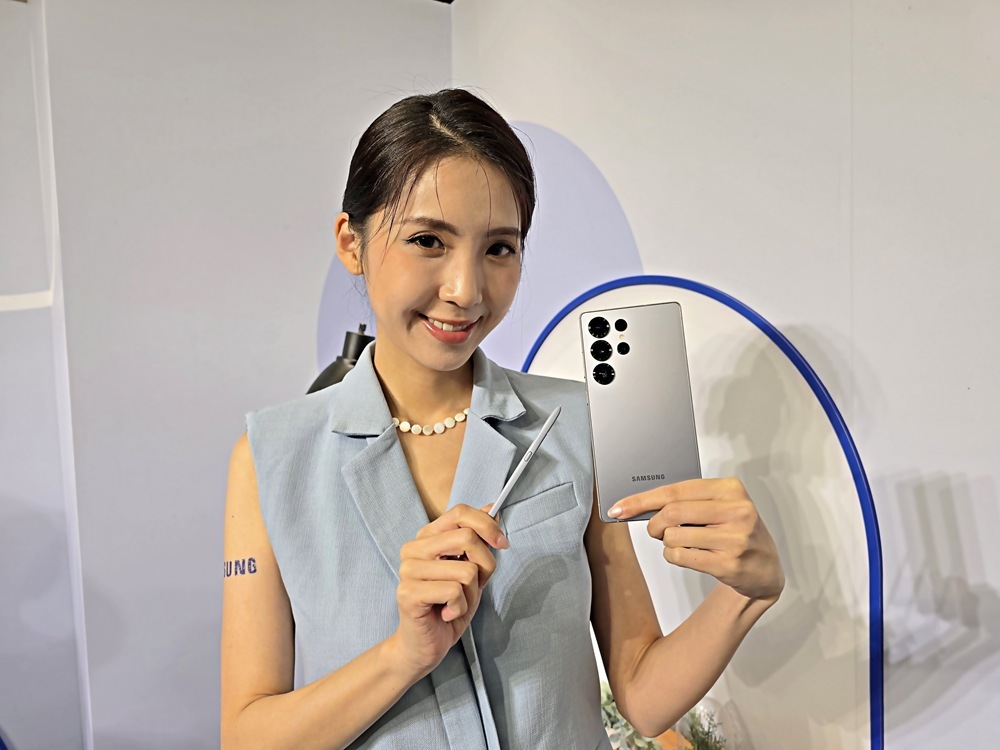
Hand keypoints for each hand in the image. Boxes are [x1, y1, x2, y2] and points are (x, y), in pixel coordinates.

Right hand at [390, 503, 507, 678]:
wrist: (425, 646)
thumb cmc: (449, 606)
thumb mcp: (473, 570)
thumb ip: (479, 541)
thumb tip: (493, 508)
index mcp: (427, 537)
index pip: (460, 512)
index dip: (487, 525)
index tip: (501, 544)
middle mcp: (413, 548)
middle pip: (466, 537)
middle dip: (484, 565)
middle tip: (476, 586)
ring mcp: (408, 570)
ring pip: (465, 570)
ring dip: (471, 593)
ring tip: (456, 604)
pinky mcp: (408, 593)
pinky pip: (454, 592)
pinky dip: (460, 607)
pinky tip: (447, 614)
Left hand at [610, 478, 783, 602]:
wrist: (765, 567)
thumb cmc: (735, 532)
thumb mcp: (718, 507)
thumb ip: (686, 503)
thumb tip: (641, 506)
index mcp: (730, 489)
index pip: (675, 490)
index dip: (642, 500)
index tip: (620, 508)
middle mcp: (736, 510)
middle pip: (671, 512)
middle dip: (654, 524)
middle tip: (655, 531)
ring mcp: (735, 538)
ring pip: (674, 537)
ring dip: (667, 544)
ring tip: (681, 544)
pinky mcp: (729, 564)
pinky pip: (681, 557)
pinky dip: (674, 557)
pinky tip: (687, 555)